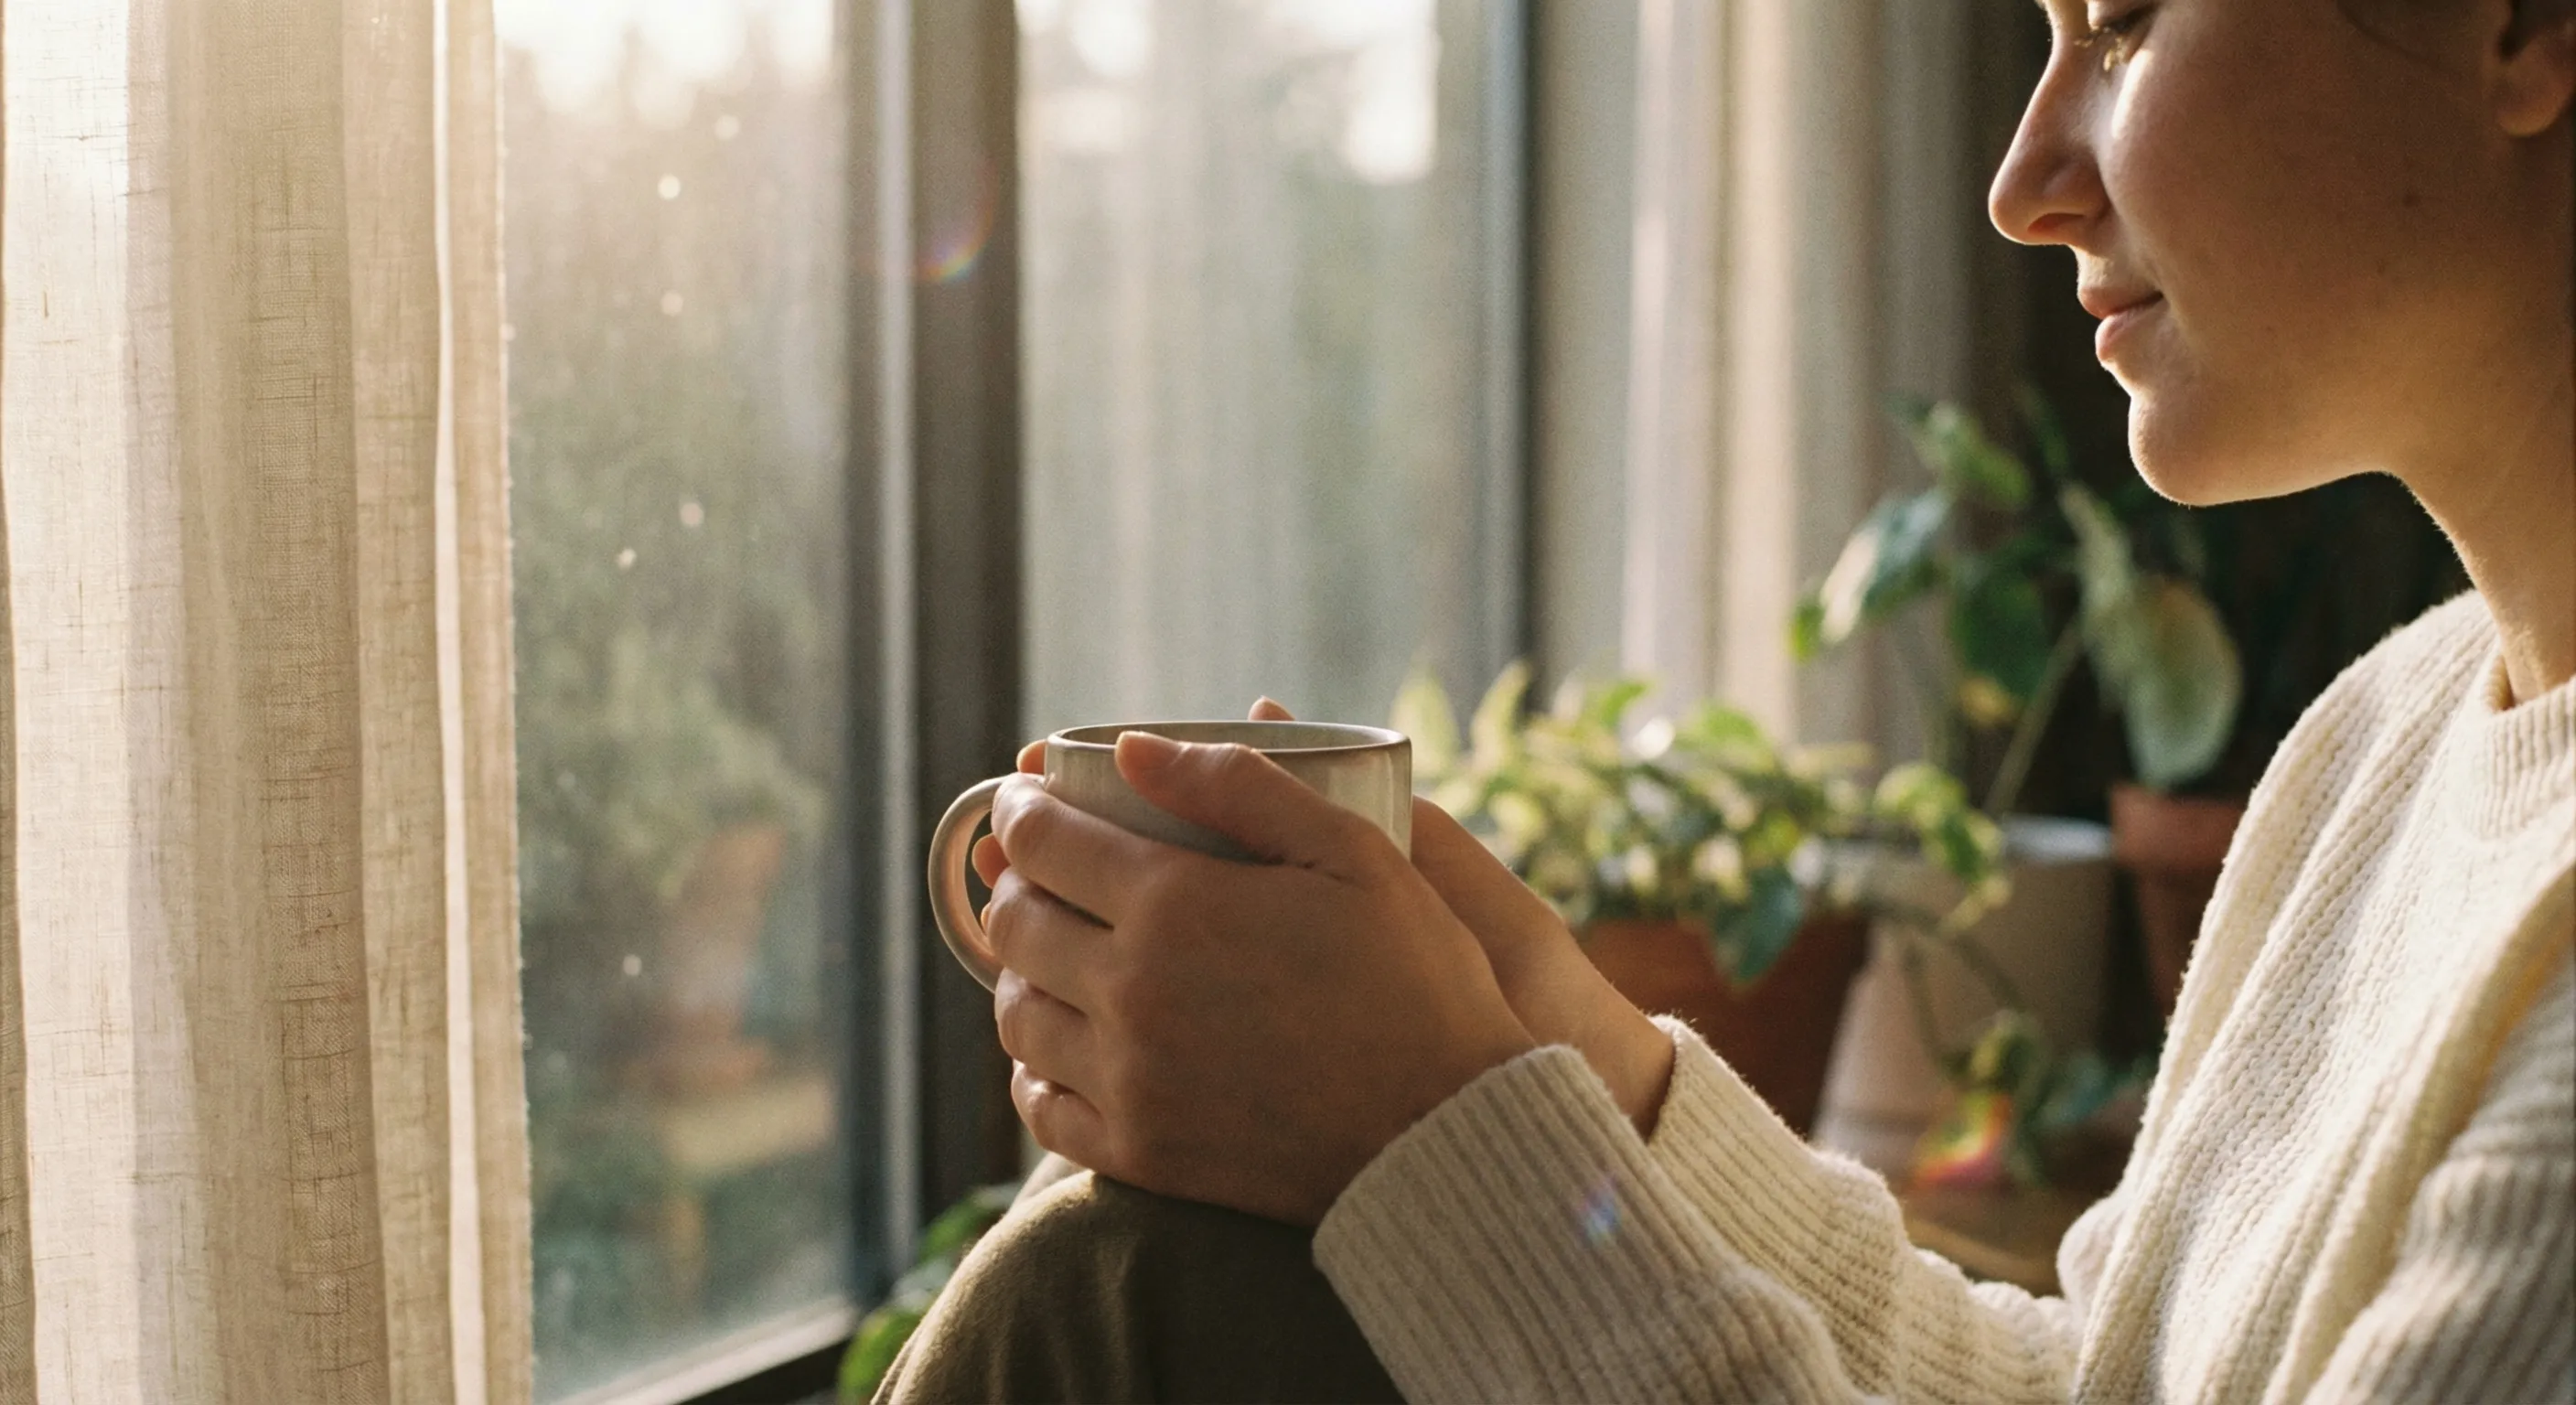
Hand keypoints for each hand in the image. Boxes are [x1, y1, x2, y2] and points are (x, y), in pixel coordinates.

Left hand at [973, 702, 1672, 1139]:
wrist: (1447, 1132)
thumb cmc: (1418, 980)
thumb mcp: (1353, 852)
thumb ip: (1239, 786)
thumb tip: (1131, 748)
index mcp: (1176, 904)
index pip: (1042, 840)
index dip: (1022, 808)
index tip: (1028, 798)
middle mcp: (1131, 990)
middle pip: (1013, 923)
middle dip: (1016, 882)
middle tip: (1045, 872)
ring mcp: (1129, 1079)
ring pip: (1017, 1015)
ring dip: (1022, 972)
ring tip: (1056, 955)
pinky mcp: (1139, 1151)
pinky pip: (1041, 1105)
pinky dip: (1034, 1068)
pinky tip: (1065, 1048)